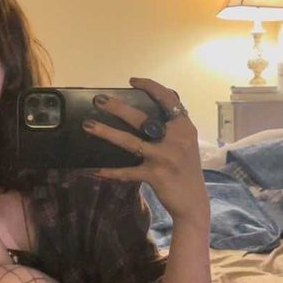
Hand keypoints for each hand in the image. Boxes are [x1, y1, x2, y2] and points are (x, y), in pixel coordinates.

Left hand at [83, 78, 208, 222]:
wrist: (194, 202)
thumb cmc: (186, 168)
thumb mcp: (186, 142)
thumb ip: (173, 126)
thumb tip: (157, 106)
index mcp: (184, 127)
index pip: (168, 99)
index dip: (151, 87)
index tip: (132, 81)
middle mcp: (175, 139)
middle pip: (142, 118)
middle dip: (117, 108)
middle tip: (98, 100)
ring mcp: (164, 157)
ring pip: (130, 142)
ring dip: (107, 133)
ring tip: (88, 125)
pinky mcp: (155, 175)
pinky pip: (127, 172)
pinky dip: (111, 172)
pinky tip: (95, 170)